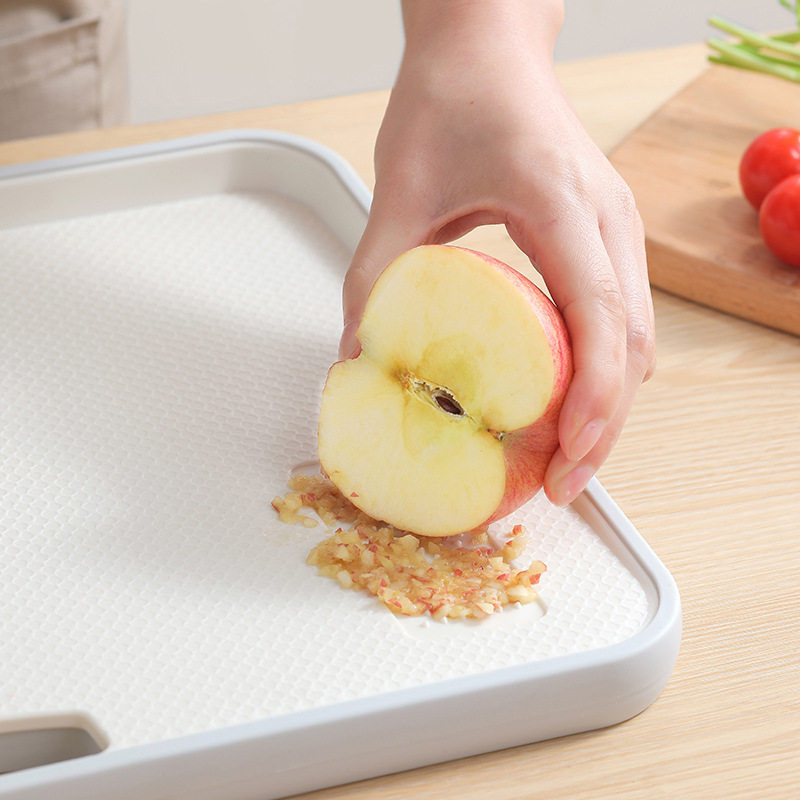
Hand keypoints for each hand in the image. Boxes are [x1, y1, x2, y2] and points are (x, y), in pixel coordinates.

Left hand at [340, 0, 654, 505]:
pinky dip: (601, 371)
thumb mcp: (399, 189)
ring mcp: (615, 228)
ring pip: (635, 338)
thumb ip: (375, 277)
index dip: (594, 404)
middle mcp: (607, 220)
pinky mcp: (605, 236)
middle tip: (559, 484)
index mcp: (563, 206)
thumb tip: (359, 360)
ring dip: (608, 405)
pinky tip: (566, 402)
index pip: (600, 321)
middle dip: (604, 427)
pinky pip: (620, 318)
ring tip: (564, 457)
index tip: (567, 462)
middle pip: (631, 346)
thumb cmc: (452, 97)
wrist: (486, 46)